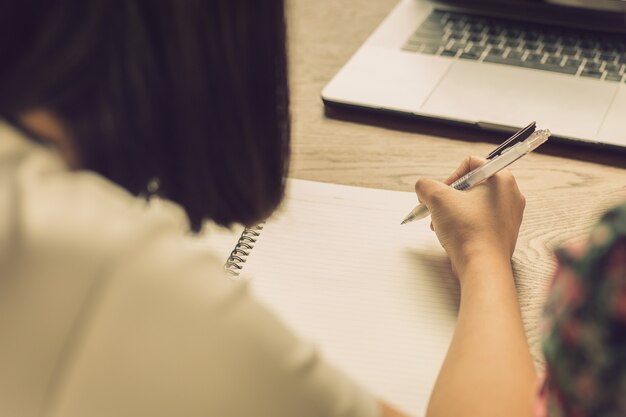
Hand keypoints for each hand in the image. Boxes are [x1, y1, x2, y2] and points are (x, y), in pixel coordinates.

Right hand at [414, 156, 525, 278]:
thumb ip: (425, 185)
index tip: (443, 192)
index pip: (471, 163)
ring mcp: (509, 215)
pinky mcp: (503, 232)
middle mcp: (510, 195)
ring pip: (474, 204)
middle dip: (450, 197)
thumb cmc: (468, 231)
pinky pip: (479, 220)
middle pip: (472, 185)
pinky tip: (452, 235)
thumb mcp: (437, 198)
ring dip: (453, 211)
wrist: (482, 266)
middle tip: (440, 209)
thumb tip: (423, 188)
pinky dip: (464, 224)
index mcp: (502, 179)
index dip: (451, 176)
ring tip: (442, 224)